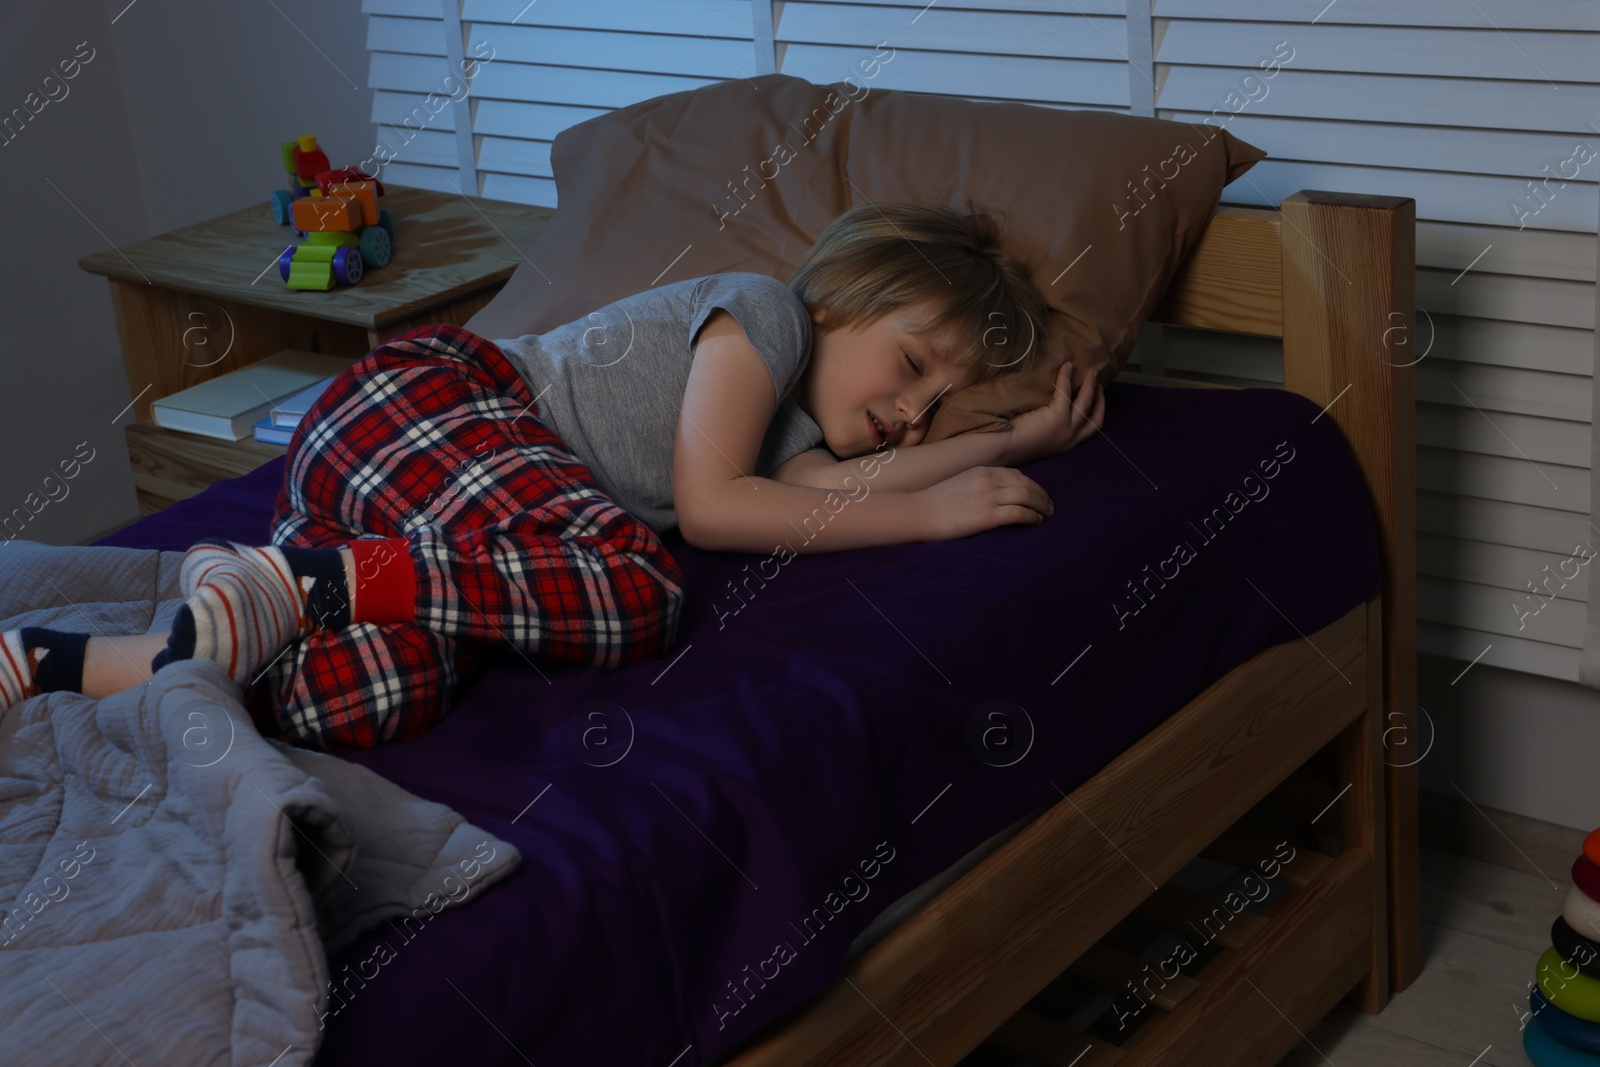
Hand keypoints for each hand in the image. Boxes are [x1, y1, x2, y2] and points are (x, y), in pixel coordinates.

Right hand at [915, 466, 1053, 540]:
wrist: (917, 512)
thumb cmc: (934, 503)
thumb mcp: (959, 484)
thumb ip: (977, 485)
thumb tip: (993, 495)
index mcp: (981, 471)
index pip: (1015, 474)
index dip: (1031, 484)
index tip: (1038, 494)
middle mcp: (988, 480)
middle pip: (1026, 484)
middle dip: (1042, 494)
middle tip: (1050, 505)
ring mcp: (988, 497)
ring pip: (1027, 496)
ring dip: (1042, 505)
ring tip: (1048, 514)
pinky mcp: (987, 516)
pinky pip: (1019, 513)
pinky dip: (1032, 517)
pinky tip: (1036, 521)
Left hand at [1004, 361, 1104, 464]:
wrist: (1005, 446)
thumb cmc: (1015, 440)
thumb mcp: (1042, 434)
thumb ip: (1053, 424)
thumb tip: (1052, 405)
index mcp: (1067, 444)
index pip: (1091, 428)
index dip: (1097, 411)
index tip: (1097, 398)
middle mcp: (1071, 438)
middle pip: (1094, 416)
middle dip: (1100, 398)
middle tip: (1098, 382)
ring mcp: (1067, 428)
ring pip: (1086, 402)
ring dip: (1091, 385)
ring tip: (1092, 371)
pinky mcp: (1058, 417)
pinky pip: (1066, 392)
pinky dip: (1067, 377)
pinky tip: (1067, 366)